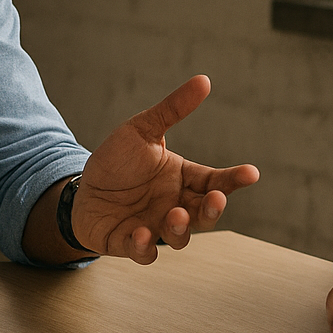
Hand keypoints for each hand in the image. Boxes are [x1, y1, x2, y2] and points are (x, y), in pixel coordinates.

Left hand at [71, 75, 258, 262]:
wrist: (81, 188)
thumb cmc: (118, 161)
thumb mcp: (142, 129)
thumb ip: (172, 109)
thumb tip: (204, 80)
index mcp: (183, 178)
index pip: (215, 180)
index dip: (234, 179)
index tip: (251, 173)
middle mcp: (175, 205)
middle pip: (205, 212)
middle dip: (214, 208)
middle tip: (216, 199)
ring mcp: (155, 226)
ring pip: (180, 236)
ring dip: (181, 228)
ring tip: (176, 215)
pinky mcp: (130, 243)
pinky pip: (144, 252)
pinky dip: (146, 247)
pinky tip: (142, 234)